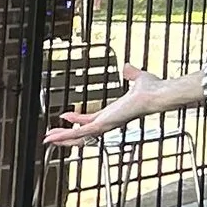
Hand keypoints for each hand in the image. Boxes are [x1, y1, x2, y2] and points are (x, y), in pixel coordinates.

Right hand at [45, 66, 175, 150]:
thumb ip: (131, 74)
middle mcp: (110, 121)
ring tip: (48, 139)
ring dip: (63, 137)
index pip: (92, 120)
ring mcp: (107, 125)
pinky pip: (81, 132)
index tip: (66, 116)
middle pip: (83, 132)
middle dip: (66, 134)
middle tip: (51, 135)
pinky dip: (67, 135)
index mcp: (115, 113)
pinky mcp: (104, 124)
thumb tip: (128, 67)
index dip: (78, 120)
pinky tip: (55, 136)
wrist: (158, 94)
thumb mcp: (138, 79)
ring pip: (80, 136)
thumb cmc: (153, 90)